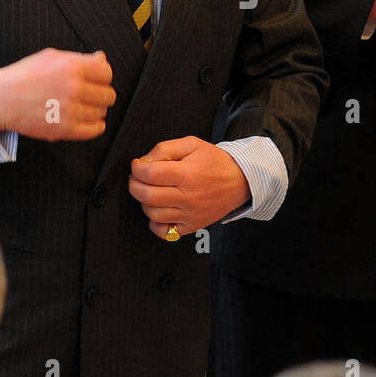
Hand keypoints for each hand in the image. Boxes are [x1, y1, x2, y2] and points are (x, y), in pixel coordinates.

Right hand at [0, 48, 114, 140]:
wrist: (1, 99)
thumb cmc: (26, 76)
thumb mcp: (51, 58)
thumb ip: (80, 58)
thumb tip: (102, 59)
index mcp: (72, 66)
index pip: (107, 73)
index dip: (102, 76)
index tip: (95, 80)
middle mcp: (73, 88)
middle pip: (108, 95)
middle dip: (100, 94)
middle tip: (88, 94)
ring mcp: (69, 110)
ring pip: (101, 112)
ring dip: (95, 110)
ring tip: (81, 106)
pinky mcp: (64, 129)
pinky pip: (95, 130)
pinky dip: (95, 126)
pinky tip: (86, 119)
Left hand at [128, 137, 249, 239]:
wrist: (241, 181)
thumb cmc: (215, 162)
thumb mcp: (192, 144)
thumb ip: (165, 148)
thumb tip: (144, 161)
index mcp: (188, 174)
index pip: (150, 174)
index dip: (137, 168)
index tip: (137, 165)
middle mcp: (189, 196)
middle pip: (147, 196)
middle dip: (134, 185)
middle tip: (136, 178)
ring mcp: (190, 214)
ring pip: (153, 214)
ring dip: (144, 202)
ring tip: (150, 191)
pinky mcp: (193, 225)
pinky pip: (165, 232)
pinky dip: (155, 224)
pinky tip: (158, 210)